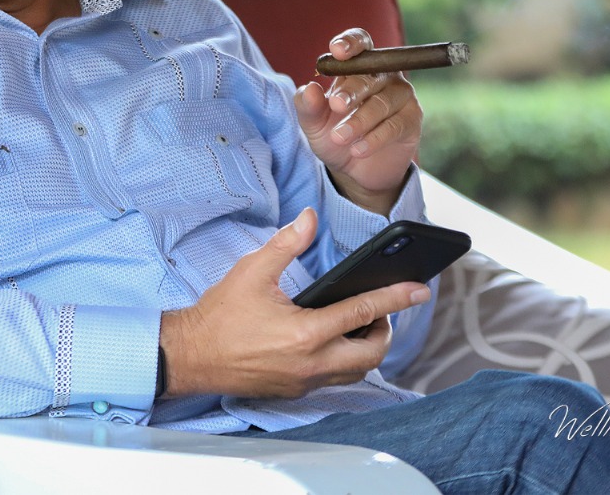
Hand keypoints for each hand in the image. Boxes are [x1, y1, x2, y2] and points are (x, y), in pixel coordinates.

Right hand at [158, 208, 430, 398]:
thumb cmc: (219, 314)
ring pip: (356, 372)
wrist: (190, 355)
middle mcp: (311, 362)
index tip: (420, 289)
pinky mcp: (294, 391)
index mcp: (305, 332)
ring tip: (358, 325)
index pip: (363, 312)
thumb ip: (287, 243)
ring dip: (366, 349)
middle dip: (385, 330)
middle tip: (379, 311)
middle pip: (372, 353)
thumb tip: (309, 219)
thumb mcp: (252, 271)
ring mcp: (304, 381)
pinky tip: (332, 343)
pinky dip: (344, 362)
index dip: (395, 298)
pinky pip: (334, 380)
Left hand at [294, 28, 422, 213]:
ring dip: (359, 121)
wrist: (354, 170)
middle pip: (370, 75)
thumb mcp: (313, 124)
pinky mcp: (411, 120)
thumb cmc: (333, 135)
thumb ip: (308, 106)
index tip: (337, 51)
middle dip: (351, 90)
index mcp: (357, 67)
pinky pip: (395, 125)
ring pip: (382, 103)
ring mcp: (400, 96)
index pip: (361, 42)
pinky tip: (357, 150)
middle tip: (336, 106)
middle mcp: (382, 76)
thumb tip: (308, 88)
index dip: (351, 42)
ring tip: (339, 138)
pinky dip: (374, 138)